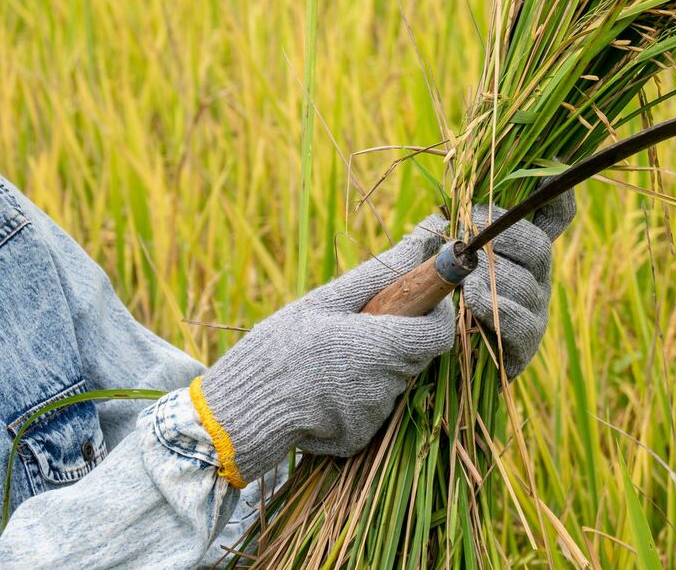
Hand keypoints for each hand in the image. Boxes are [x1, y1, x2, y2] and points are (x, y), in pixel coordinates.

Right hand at [195, 228, 453, 485]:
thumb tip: (422, 238)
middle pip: (415, 355)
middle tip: (357, 329)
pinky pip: (369, 409)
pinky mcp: (358, 437)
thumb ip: (379, 274)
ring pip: (391, 381)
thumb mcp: (323, 302)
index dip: (434, 315)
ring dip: (372, 367)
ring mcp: (373, 415)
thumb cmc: (279, 347)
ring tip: (326, 361)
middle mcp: (385, 384)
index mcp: (381, 346)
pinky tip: (321, 391)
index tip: (415, 302)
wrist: (236, 413)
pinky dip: (353, 397)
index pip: (439, 334)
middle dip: (397, 337)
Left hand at [421, 192, 574, 377]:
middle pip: (539, 244)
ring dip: (493, 275)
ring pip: (528, 281)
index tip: (554, 163)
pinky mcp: (526, 344)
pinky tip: (474, 300)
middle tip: (471, 232)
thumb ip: (437, 234)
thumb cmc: (426, 304)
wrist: (419, 363)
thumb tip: (443, 213)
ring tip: (463, 278)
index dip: (557, 192)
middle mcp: (535, 274)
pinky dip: (496, 307)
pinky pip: (522, 321)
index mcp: (518, 247)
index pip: (553, 215)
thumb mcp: (427, 261)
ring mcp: (535, 309)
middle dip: (504, 234)